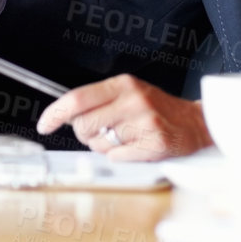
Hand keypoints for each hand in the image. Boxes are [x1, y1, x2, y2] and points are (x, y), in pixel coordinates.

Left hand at [36, 73, 212, 160]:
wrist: (195, 124)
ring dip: (105, 146)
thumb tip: (64, 114)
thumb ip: (99, 100)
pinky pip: (117, 157)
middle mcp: (134, 100)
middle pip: (84, 125)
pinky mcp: (154, 144)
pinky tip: (136, 147)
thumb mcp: (129, 93)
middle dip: (86, 134)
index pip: (78, 98)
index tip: (44, 124)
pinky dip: (122, 156)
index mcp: (123, 84)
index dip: (55, 113)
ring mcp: (145, 122)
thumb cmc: (157, 110)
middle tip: (104, 131)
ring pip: (99, 144)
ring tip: (126, 138)